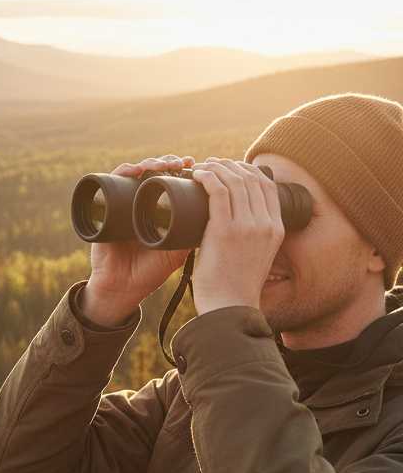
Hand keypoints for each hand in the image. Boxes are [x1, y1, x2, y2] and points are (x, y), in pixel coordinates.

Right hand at [82, 154, 194, 326]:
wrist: (120, 289)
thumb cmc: (149, 273)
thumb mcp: (178, 252)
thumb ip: (193, 235)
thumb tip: (217, 212)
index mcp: (159, 210)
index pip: (171, 181)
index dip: (184, 170)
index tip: (198, 166)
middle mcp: (140, 204)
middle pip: (154, 172)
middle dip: (169, 162)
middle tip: (182, 163)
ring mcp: (123, 204)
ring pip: (136, 173)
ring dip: (151, 163)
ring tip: (162, 165)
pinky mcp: (104, 208)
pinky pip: (112, 182)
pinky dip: (123, 171)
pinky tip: (135, 170)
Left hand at [189, 159, 283, 314]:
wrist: (229, 308)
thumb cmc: (234, 287)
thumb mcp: (255, 257)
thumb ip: (250, 238)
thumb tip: (230, 223)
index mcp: (276, 228)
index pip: (267, 186)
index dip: (247, 170)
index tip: (229, 168)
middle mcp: (265, 223)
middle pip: (251, 178)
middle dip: (229, 165)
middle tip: (210, 164)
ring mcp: (247, 226)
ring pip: (234, 181)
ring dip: (215, 168)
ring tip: (200, 167)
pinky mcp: (225, 231)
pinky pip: (218, 192)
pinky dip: (207, 178)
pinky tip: (197, 175)